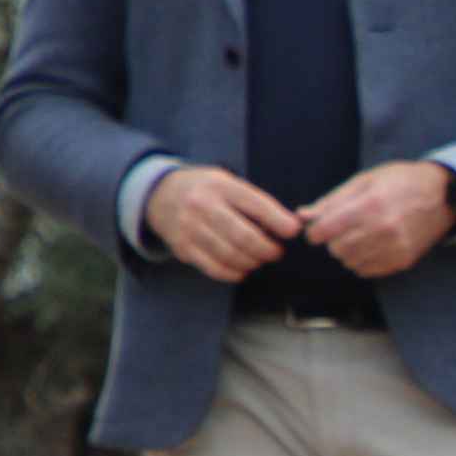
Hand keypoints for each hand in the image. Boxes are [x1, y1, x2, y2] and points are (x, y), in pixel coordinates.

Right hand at [145, 163, 300, 283]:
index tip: (293, 231)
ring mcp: (190, 228)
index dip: (279, 221)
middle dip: (267, 249)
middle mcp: (203, 205)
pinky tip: (242, 269)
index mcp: (221, 186)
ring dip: (252, 262)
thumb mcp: (228, 183)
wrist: (161, 194)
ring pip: (230, 255)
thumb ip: (255, 202)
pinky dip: (234, 273)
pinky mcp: (183, 248)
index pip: (256, 205)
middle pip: (244, 236)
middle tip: (277, 252)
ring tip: (259, 259)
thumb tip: (290, 225)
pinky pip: (214, 268)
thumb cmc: (207, 191)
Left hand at [298, 158, 455, 278]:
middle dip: (332, 241)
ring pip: (350, 262)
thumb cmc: (400, 182)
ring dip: (347, 252)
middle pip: (336, 249)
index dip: (314, 232)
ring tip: (358, 237)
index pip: (325, 230)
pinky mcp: (402, 260)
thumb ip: (332, 200)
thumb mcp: (364, 180)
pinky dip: (361, 261)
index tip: (317, 229)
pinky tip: (370, 246)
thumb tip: (303, 215)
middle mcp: (382, 229)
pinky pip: (367, 270)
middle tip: (342, 230)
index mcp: (370, 204)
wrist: (442, 196)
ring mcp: (394, 247)